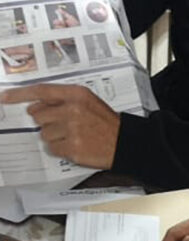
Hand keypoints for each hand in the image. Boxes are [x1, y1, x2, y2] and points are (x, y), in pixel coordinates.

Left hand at [1, 84, 119, 168]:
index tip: (4, 97)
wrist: (124, 142)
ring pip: (43, 133)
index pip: (41, 91)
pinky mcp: (71, 147)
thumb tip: (32, 106)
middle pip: (38, 115)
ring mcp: (71, 129)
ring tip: (74, 136)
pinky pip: (51, 148)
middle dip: (46, 121)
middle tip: (64, 124)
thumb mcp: (87, 102)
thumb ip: (61, 100)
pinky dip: (60, 149)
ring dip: (54, 137)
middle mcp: (73, 109)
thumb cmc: (104, 122)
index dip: (19, 94)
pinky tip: (75, 145)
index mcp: (77, 94)